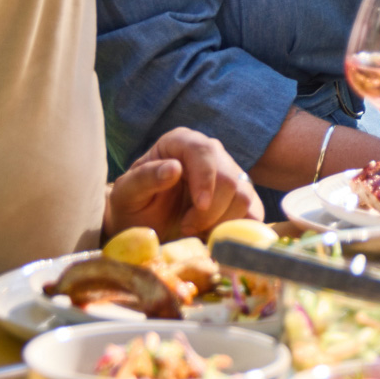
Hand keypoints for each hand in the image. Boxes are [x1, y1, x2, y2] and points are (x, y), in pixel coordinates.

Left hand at [106, 128, 261, 240]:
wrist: (145, 228)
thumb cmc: (133, 207)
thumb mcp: (125, 194)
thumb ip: (144, 179)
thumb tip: (174, 168)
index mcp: (181, 143)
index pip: (204, 150)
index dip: (206, 178)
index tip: (200, 205)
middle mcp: (210, 153)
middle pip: (229, 178)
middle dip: (210, 211)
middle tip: (186, 228)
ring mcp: (230, 174)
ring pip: (244, 197)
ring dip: (221, 223)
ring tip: (196, 231)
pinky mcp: (242, 198)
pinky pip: (254, 213)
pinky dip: (238, 230)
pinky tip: (214, 236)